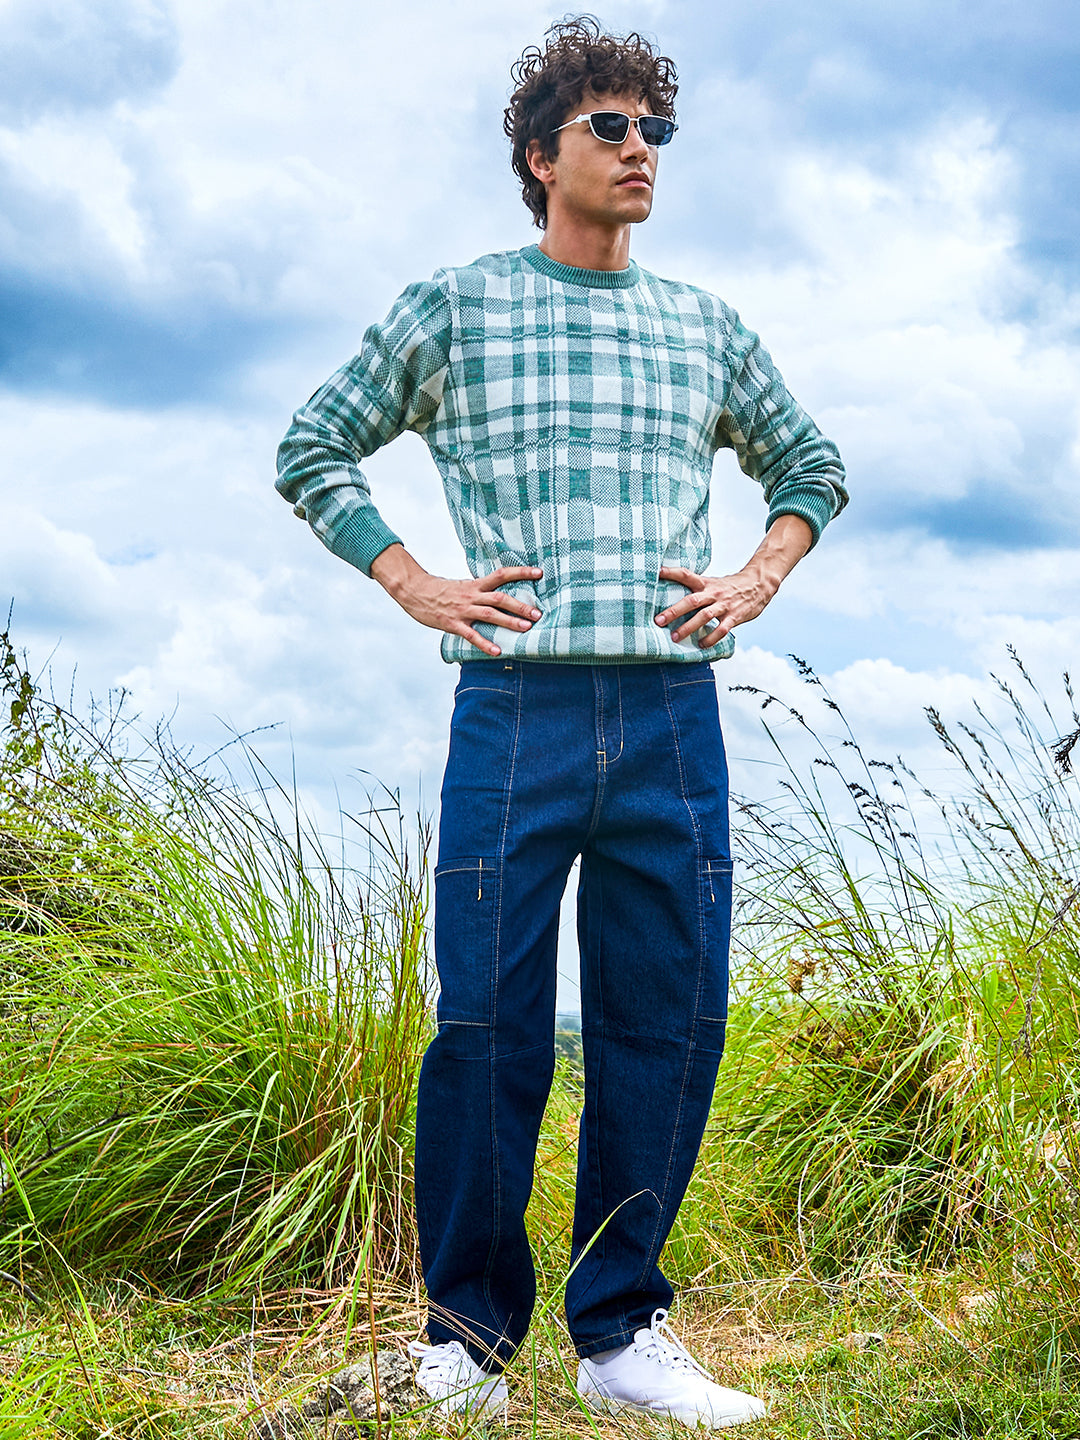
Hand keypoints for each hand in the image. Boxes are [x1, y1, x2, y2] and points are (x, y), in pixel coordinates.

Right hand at [370, 544, 541, 656]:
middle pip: (500, 598)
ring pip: (490, 614)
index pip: (502, 574)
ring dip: (509, 621)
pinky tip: (497, 651)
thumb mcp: (463, 586)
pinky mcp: (453, 624)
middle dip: (520, 605)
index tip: (539, 572)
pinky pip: (471, 635)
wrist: (414, 591)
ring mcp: (463, 610)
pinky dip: (485, 644)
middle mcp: (472, 596)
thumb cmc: (440, 591)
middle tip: (538, 613)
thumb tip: (501, 595)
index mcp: (475, 584)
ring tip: (526, 628)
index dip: (521, 572)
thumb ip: (481, 591)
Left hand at [655, 565, 775, 647]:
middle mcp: (713, 593)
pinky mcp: (734, 617)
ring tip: (675, 637)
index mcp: (706, 584)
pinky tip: (701, 645)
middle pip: (692, 601)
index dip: (672, 573)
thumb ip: (697, 589)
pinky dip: (710, 638)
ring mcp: (724, 605)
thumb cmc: (731, 587)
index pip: (686, 575)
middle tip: (658, 621)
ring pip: (704, 616)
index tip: (658, 573)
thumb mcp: (713, 583)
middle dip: (674, 611)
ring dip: (688, 627)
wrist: (759, 584)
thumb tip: (673, 596)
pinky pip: (721, 630)